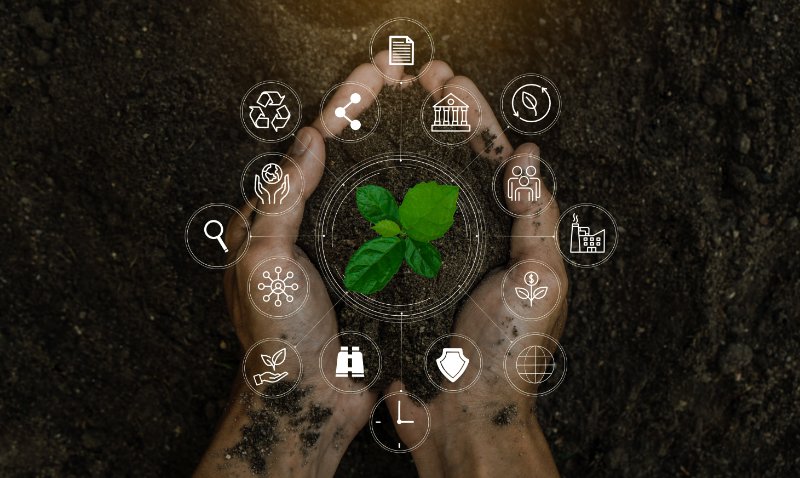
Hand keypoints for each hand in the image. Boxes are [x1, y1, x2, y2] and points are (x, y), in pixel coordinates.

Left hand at [195, 51, 416, 477]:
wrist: (311, 398)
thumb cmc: (277, 336)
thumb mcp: (265, 260)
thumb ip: (280, 198)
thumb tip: (307, 141)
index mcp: (275, 217)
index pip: (310, 146)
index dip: (342, 107)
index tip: (373, 79)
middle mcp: (308, 226)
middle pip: (343, 155)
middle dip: (373, 114)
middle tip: (407, 83)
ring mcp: (343, 246)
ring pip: (371, 181)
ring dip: (397, 145)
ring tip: (425, 114)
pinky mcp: (372, 269)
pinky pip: (393, 219)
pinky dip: (411, 191)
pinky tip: (435, 174)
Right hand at [385, 60, 567, 477]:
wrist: (463, 414)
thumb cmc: (508, 354)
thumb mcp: (541, 282)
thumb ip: (535, 220)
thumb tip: (529, 159)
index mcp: (510, 233)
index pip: (494, 159)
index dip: (474, 117)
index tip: (449, 84)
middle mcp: (471, 237)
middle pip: (453, 162)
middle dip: (436, 116)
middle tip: (414, 80)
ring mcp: (433, 254)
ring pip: (418, 185)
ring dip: (405, 144)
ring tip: (387, 107)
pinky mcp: (400, 277)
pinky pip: (388, 225)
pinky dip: (377, 192)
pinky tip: (362, 167)